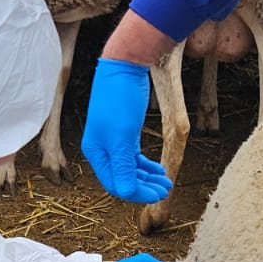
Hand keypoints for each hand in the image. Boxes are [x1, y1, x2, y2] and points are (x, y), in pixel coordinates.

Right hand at [82, 59, 171, 202]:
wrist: (125, 66)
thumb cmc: (120, 100)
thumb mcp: (123, 137)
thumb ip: (123, 166)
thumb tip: (125, 192)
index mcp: (96, 153)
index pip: (115, 184)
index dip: (136, 193)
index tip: (158, 195)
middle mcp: (102, 149)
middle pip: (122, 178)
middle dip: (144, 186)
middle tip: (166, 190)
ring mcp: (113, 140)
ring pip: (130, 168)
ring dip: (147, 177)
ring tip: (166, 181)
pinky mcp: (124, 132)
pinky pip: (133, 157)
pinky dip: (145, 165)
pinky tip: (158, 169)